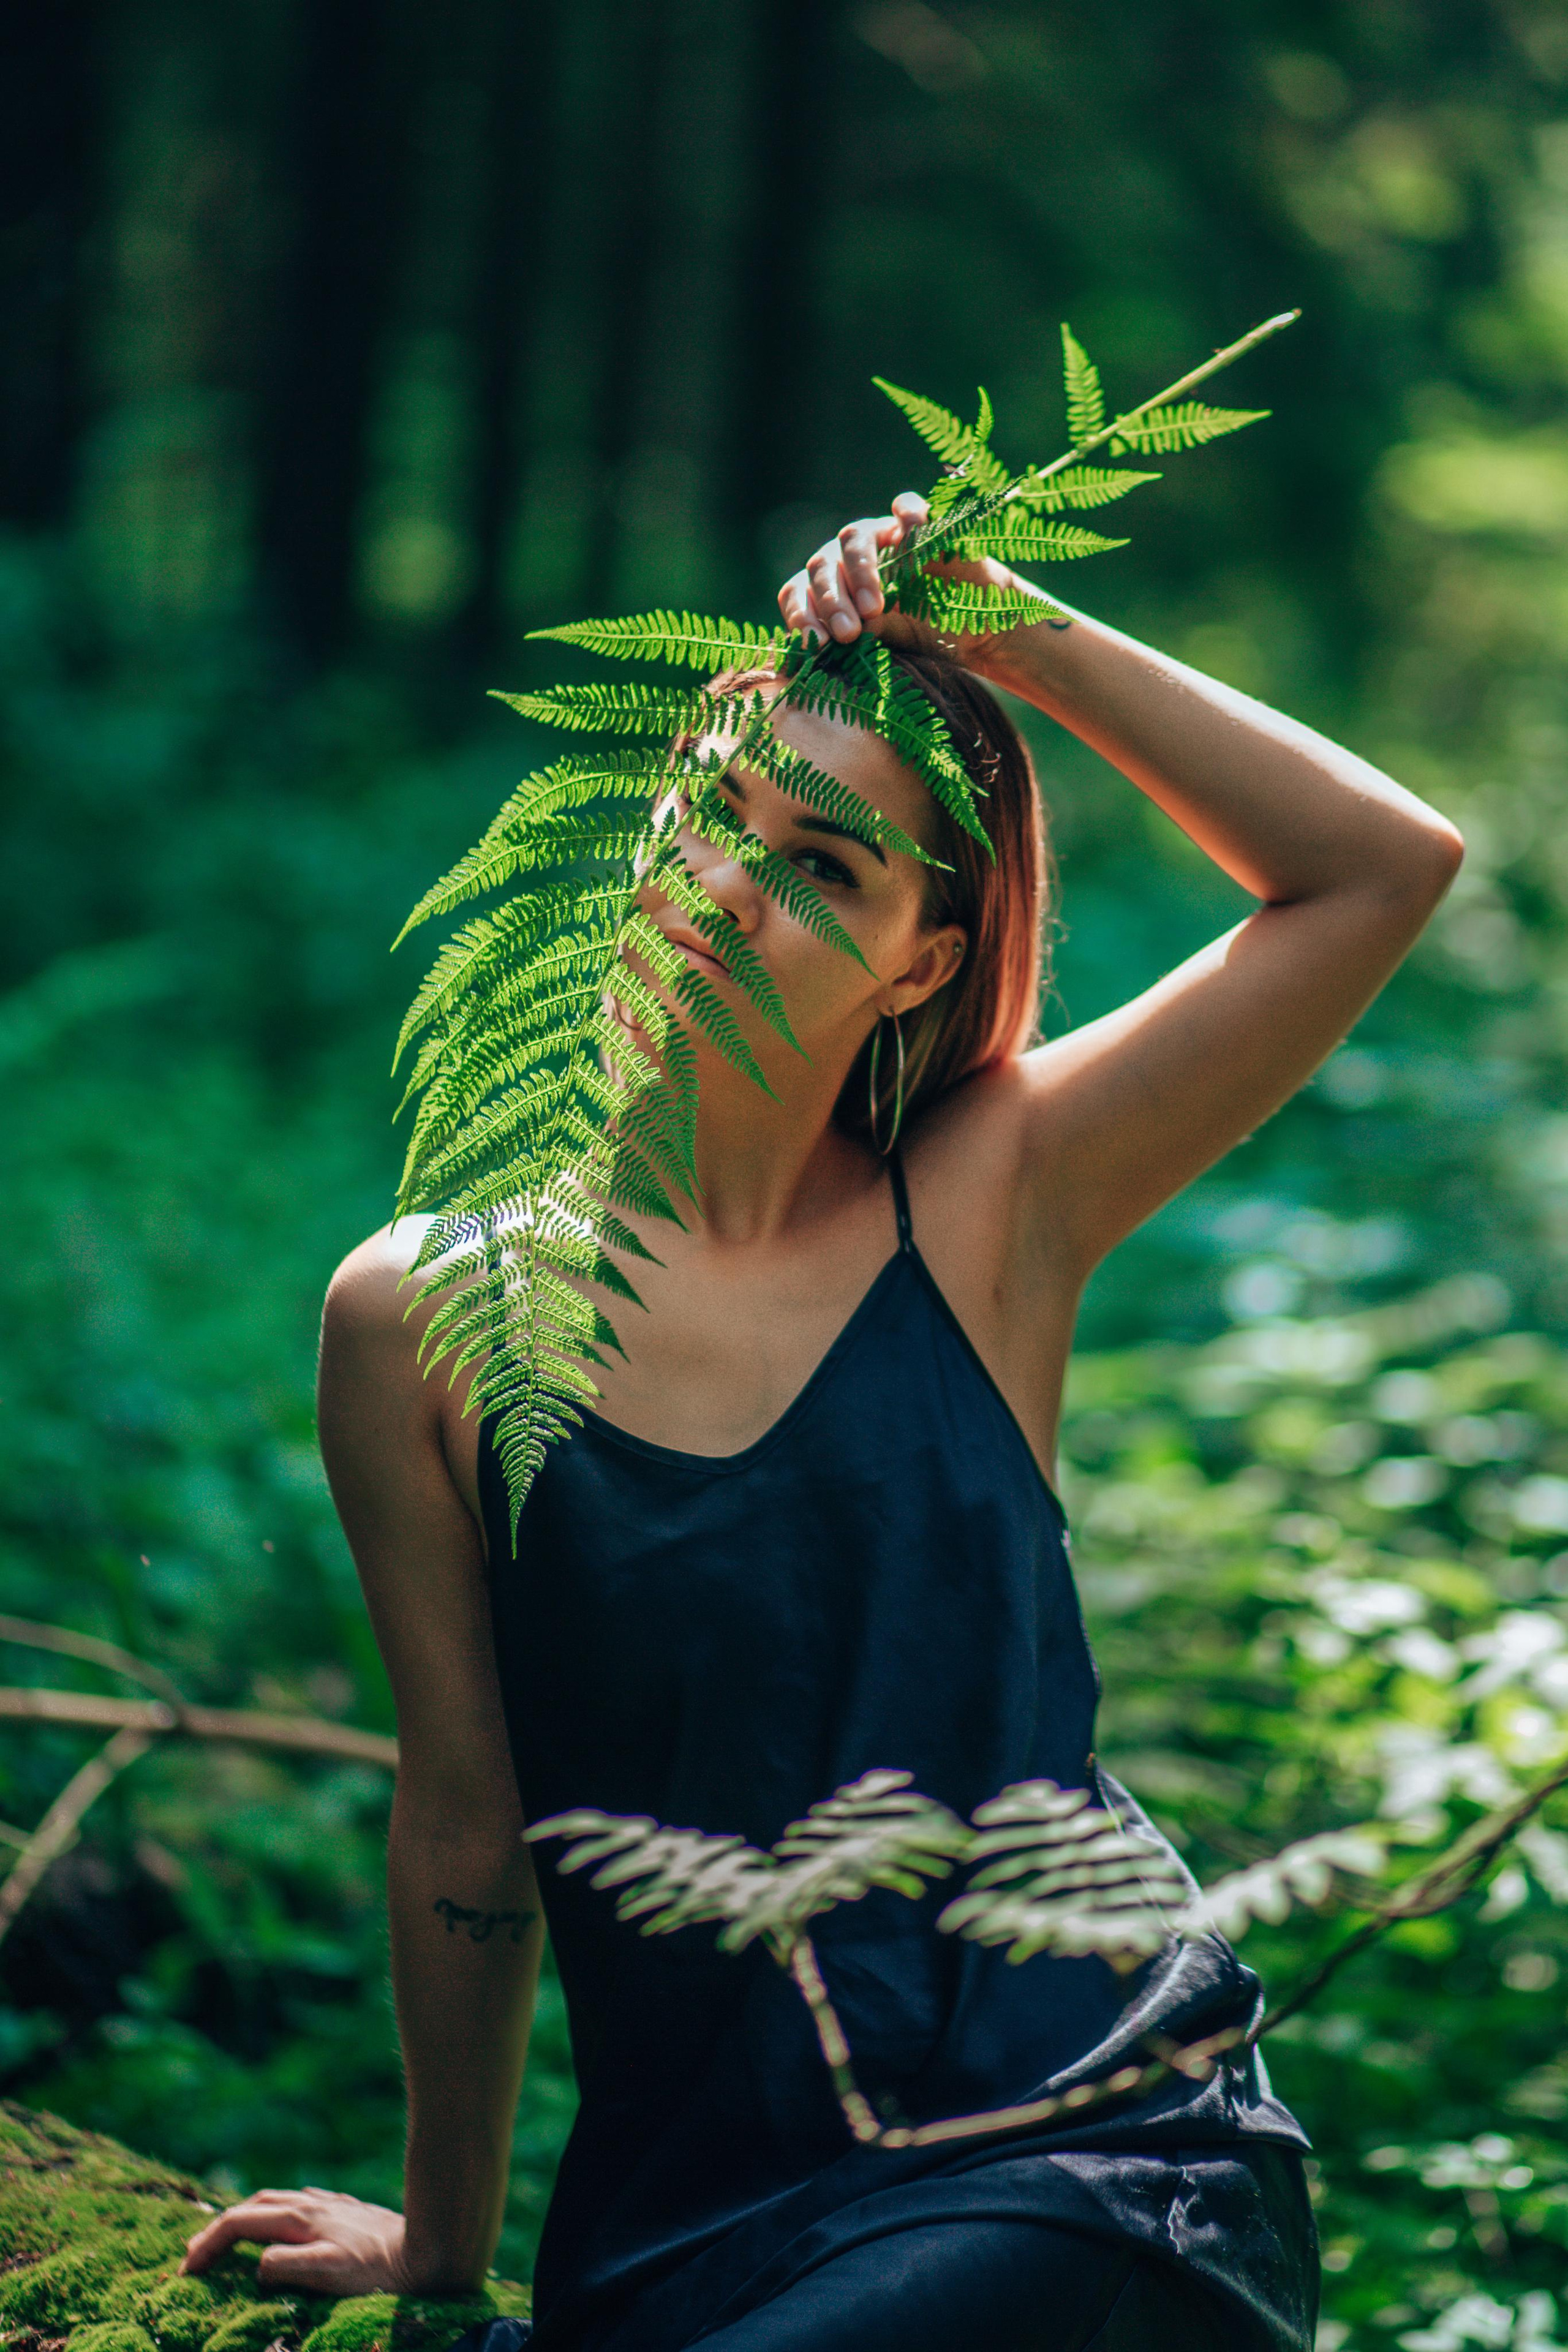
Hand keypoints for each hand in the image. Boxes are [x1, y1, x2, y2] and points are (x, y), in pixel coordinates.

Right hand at [180, 2186, 420, 2296]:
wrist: (423, 2250)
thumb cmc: (376, 2270)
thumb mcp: (331, 2272)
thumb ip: (290, 2266)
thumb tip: (256, 2265)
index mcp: (299, 2220)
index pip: (238, 2224)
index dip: (207, 2244)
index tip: (186, 2271)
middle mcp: (309, 2205)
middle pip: (250, 2208)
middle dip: (217, 2230)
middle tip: (193, 2257)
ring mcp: (326, 2205)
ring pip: (272, 2203)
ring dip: (243, 2219)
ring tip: (226, 2239)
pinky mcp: (342, 2210)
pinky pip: (296, 2205)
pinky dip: (273, 2215)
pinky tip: (279, 2225)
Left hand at [777, 490, 1037, 671]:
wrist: (976, 634)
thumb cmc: (922, 645)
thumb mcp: (879, 652)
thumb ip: (848, 644)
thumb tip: (815, 647)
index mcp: (832, 591)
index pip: (797, 591)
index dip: (800, 613)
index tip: (815, 643)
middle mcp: (850, 562)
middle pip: (821, 564)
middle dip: (830, 601)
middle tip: (848, 634)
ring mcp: (884, 540)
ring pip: (852, 536)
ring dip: (858, 571)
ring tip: (873, 609)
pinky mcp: (921, 527)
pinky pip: (907, 506)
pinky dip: (906, 512)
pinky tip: (908, 532)